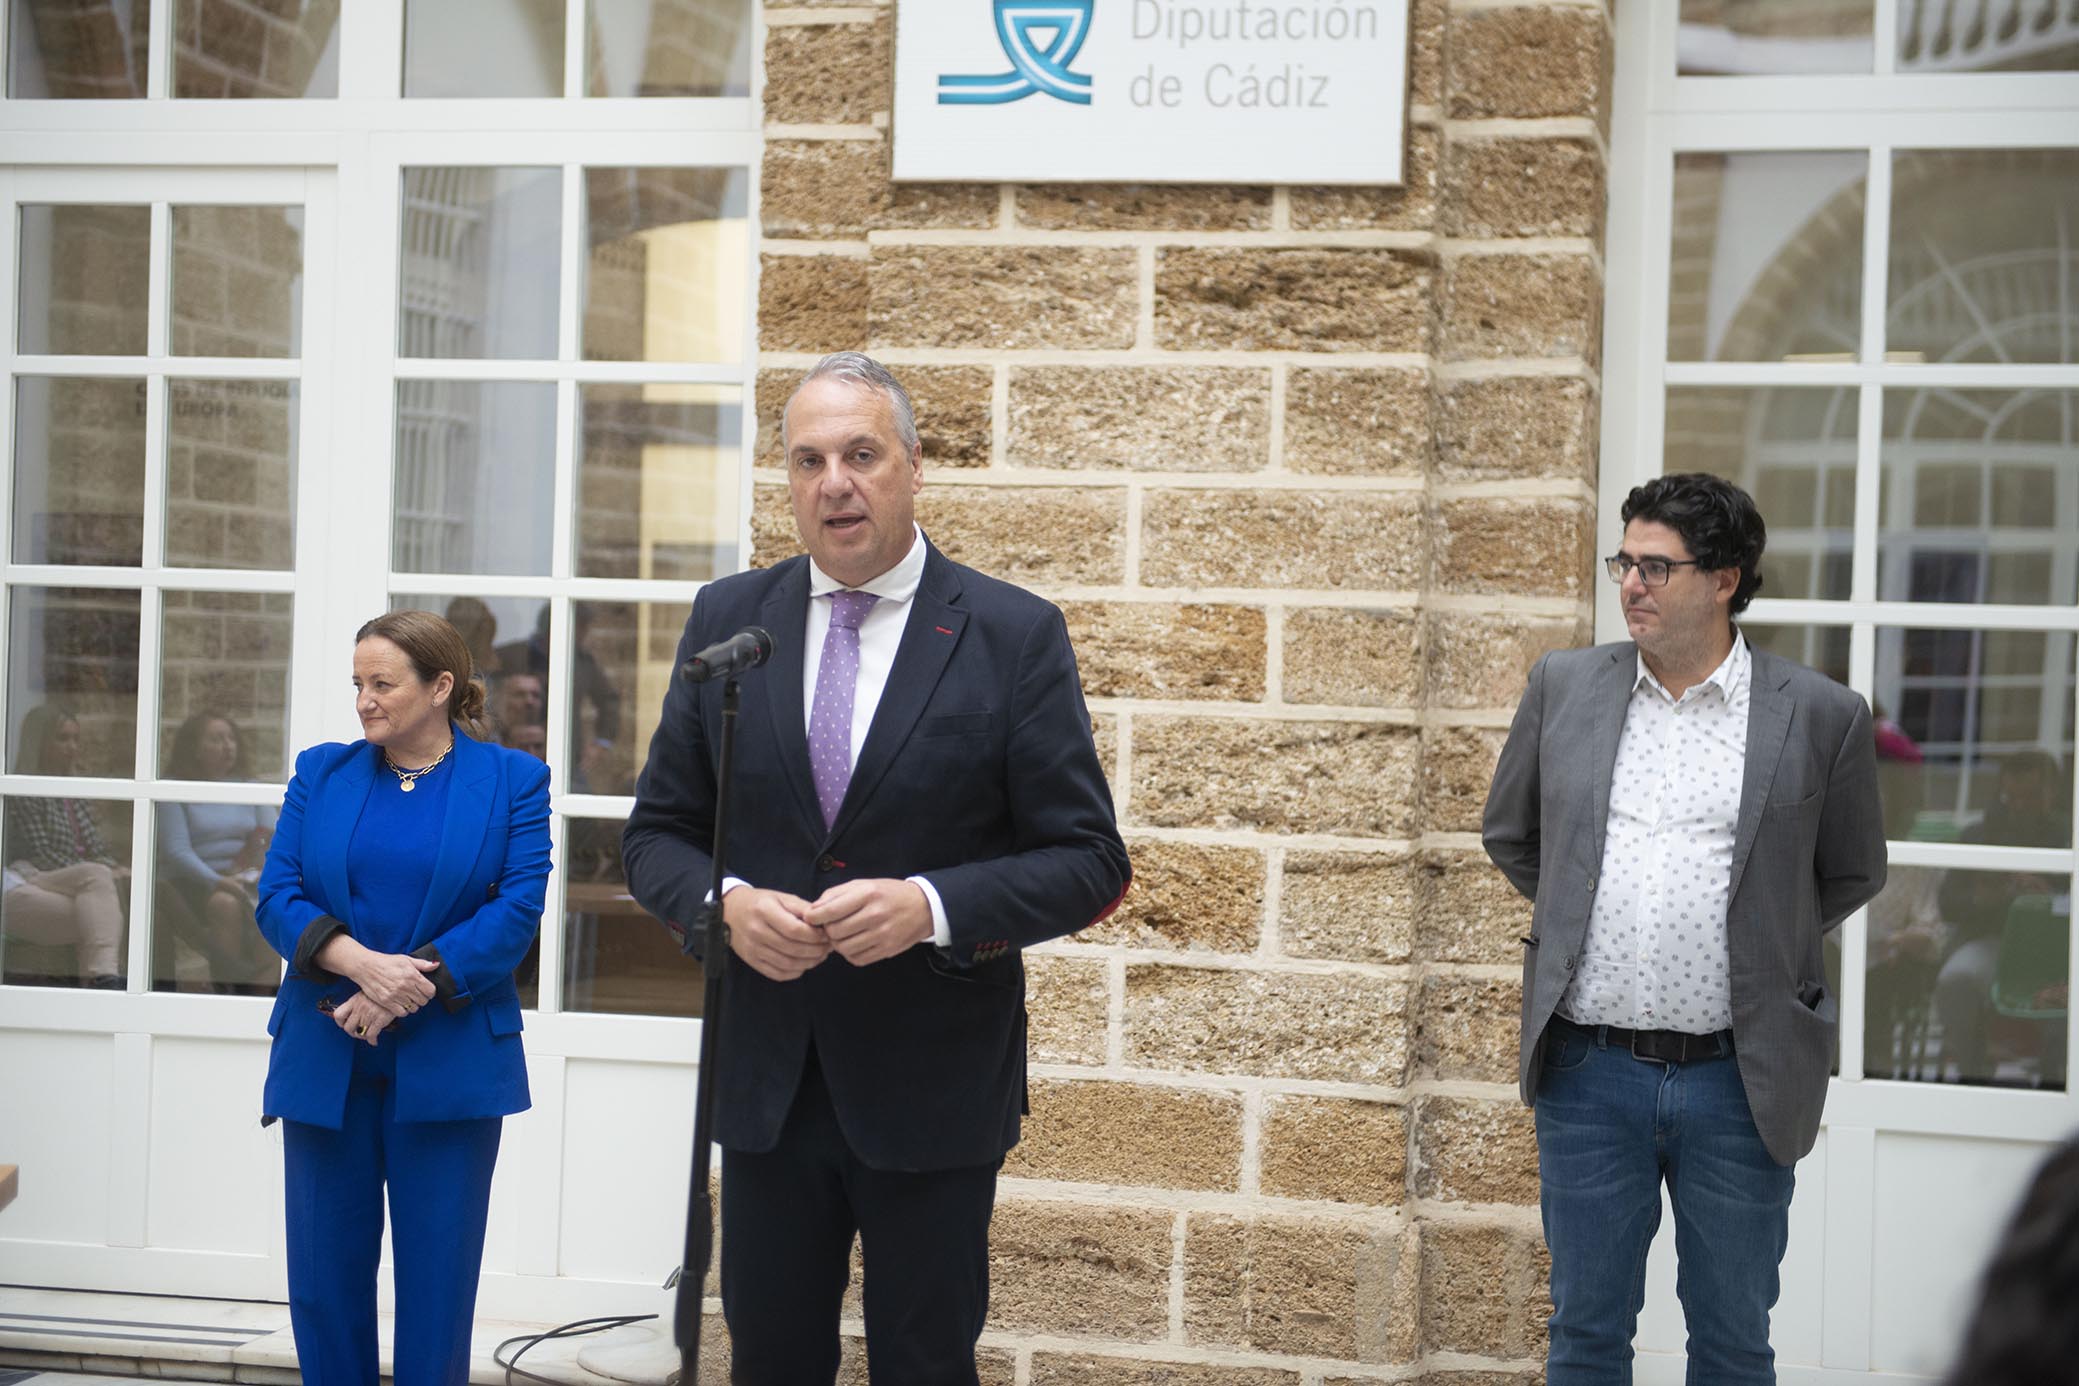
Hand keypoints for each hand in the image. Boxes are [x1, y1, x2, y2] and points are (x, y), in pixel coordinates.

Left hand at [331, 992, 390, 1045]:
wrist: (398, 991)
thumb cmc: (383, 992)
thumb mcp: (368, 993)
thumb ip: (359, 1002)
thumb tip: (355, 1012)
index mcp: (355, 1000)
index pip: (338, 1014)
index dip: (340, 1023)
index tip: (344, 1025)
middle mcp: (360, 1008)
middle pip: (348, 1027)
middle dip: (352, 1033)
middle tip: (357, 1032)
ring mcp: (369, 1014)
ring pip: (360, 1033)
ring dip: (363, 1037)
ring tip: (367, 1035)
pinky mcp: (379, 1020)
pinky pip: (371, 1036)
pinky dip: (372, 1041)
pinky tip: (374, 1041)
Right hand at [345, 945, 437, 1015]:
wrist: (366, 966)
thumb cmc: (386, 962)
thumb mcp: (406, 959)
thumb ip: (422, 964)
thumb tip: (436, 966)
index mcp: (412, 975)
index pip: (430, 991)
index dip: (430, 992)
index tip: (426, 991)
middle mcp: (405, 986)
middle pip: (423, 1001)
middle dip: (422, 999)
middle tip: (416, 995)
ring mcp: (395, 995)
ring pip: (413, 1008)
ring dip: (413, 1005)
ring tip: (408, 999)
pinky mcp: (386, 1002)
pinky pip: (401, 1013)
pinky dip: (403, 1010)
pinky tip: (401, 1004)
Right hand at [721, 886, 827, 981]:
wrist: (730, 911)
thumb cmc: (760, 902)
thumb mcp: (781, 897)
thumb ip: (802, 908)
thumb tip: (823, 922)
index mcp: (764, 911)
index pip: (795, 930)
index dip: (815, 935)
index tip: (826, 934)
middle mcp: (757, 931)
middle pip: (793, 948)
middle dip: (816, 950)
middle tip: (828, 947)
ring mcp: (753, 948)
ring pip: (787, 963)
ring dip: (808, 963)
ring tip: (820, 956)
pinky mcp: (751, 961)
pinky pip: (777, 973)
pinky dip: (794, 972)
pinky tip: (804, 965)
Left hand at [807, 879, 931, 966]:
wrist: (924, 907)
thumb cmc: (888, 894)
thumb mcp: (863, 884)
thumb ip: (835, 895)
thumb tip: (812, 911)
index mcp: (868, 894)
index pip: (831, 910)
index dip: (814, 917)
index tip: (810, 918)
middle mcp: (876, 914)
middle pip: (835, 932)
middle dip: (827, 930)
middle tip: (831, 926)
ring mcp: (883, 935)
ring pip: (844, 948)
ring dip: (838, 943)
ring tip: (843, 935)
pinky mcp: (887, 950)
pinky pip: (857, 959)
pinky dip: (850, 953)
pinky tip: (854, 943)